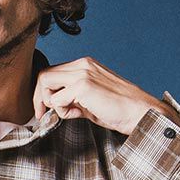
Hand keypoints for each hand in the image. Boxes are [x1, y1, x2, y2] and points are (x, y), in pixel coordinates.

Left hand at [31, 56, 166, 136]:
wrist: (140, 112)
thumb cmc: (120, 110)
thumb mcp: (92, 100)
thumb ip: (73, 98)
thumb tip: (57, 107)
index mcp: (85, 65)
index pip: (53, 72)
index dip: (44, 92)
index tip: (44, 110)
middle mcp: (82, 64)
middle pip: (44, 74)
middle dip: (39, 97)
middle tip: (42, 115)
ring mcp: (82, 73)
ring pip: (45, 82)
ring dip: (50, 102)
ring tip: (69, 113)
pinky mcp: (84, 86)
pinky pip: (56, 99)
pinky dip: (61, 111)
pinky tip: (76, 115)